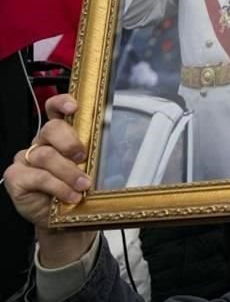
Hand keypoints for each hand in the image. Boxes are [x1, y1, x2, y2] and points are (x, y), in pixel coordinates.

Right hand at [3, 94, 96, 267]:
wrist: (62, 218)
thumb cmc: (76, 189)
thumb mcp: (89, 168)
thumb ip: (94, 154)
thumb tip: (121, 145)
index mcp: (58, 135)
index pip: (54, 109)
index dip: (62, 103)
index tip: (74, 107)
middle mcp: (41, 143)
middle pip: (51, 129)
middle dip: (69, 141)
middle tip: (83, 156)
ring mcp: (26, 160)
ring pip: (46, 155)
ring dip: (68, 172)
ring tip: (83, 185)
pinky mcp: (16, 178)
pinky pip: (38, 177)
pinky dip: (57, 187)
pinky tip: (70, 195)